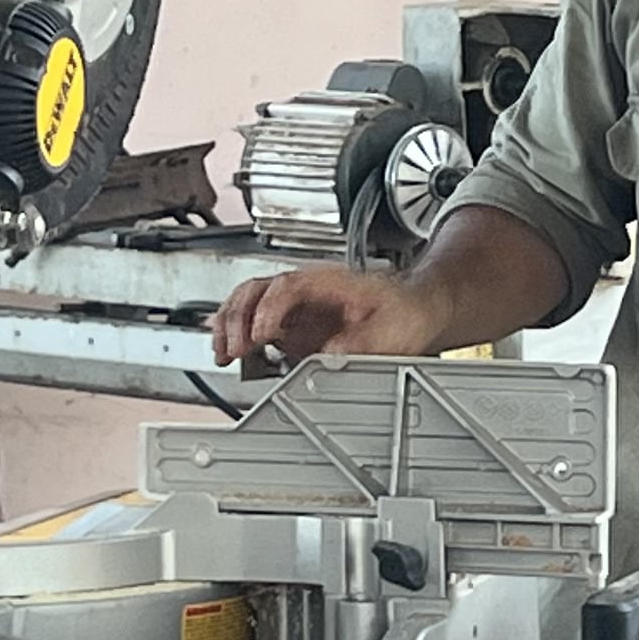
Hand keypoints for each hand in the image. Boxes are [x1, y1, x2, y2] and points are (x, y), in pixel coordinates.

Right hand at [211, 266, 443, 373]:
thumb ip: (359, 345)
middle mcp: (305, 289)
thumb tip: (328, 357)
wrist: (415, 309)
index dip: (268, 310)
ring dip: (229, 325)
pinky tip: (229, 352)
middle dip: (238, 319)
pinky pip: (252, 322)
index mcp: (328, 282)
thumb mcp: (390, 331)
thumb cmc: (404, 311)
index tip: (259, 336)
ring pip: (247, 302)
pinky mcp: (291, 325)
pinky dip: (235, 335)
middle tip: (233, 351)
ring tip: (223, 353)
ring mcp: (294, 306)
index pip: (287, 287)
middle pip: (256, 290)